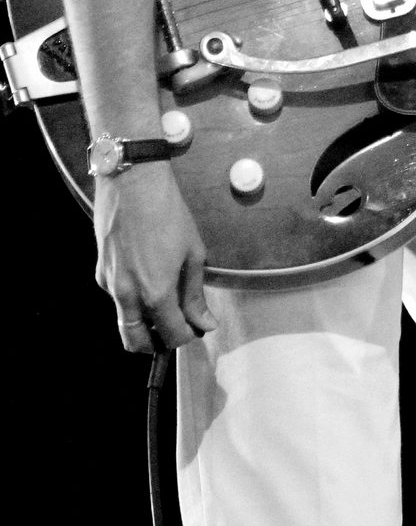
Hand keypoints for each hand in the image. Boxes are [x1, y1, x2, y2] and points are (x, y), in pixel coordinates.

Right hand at [93, 161, 215, 352]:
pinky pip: (116, 299)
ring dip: (142, 325)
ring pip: (123, 322)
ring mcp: (110, 285)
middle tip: (175, 328)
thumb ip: (195, 293)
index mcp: (155, 293)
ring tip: (163, 306)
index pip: (171, 335)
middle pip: (136, 342)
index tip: (196, 327)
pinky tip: (146, 279)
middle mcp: (127, 296)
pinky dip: (131, 301)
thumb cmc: (167, 212)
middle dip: (157, 343)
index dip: (187, 336)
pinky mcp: (100, 271)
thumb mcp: (192, 250)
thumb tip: (205, 323)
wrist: (132, 182)